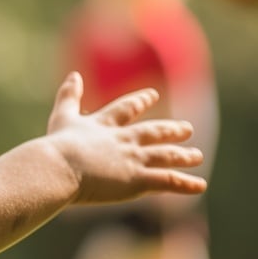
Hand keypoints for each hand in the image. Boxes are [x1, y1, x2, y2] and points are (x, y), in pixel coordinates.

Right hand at [45, 72, 206, 204]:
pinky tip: (200, 185)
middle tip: (187, 128)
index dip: (141, 101)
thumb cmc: (57, 145)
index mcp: (105, 125)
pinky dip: (185, 183)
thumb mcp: (62, 116)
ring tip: (198, 156)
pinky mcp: (138, 180)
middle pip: (153, 132)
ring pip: (165, 156)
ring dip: (183, 156)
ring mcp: (133, 159)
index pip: (127, 109)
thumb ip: (69, 95)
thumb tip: (73, 74)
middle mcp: (124, 140)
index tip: (153, 95)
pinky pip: (168, 181)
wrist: (60, 167)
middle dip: (171, 130)